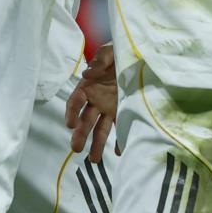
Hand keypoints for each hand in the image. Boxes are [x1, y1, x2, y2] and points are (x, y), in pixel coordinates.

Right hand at [65, 44, 119, 162]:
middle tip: (76, 148)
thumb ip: (100, 61)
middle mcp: (96, 100)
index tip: (70, 124)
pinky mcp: (123, 111)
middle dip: (80, 134)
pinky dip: (119, 140)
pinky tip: (119, 152)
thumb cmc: (120, 52)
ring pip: (100, 128)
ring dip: (96, 143)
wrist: (140, 57)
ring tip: (93, 160)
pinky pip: (120, 128)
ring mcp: (109, 107)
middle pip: (85, 120)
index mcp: (88, 86)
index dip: (71, 112)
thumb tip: (87, 74)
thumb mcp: (110, 52)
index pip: (75, 101)